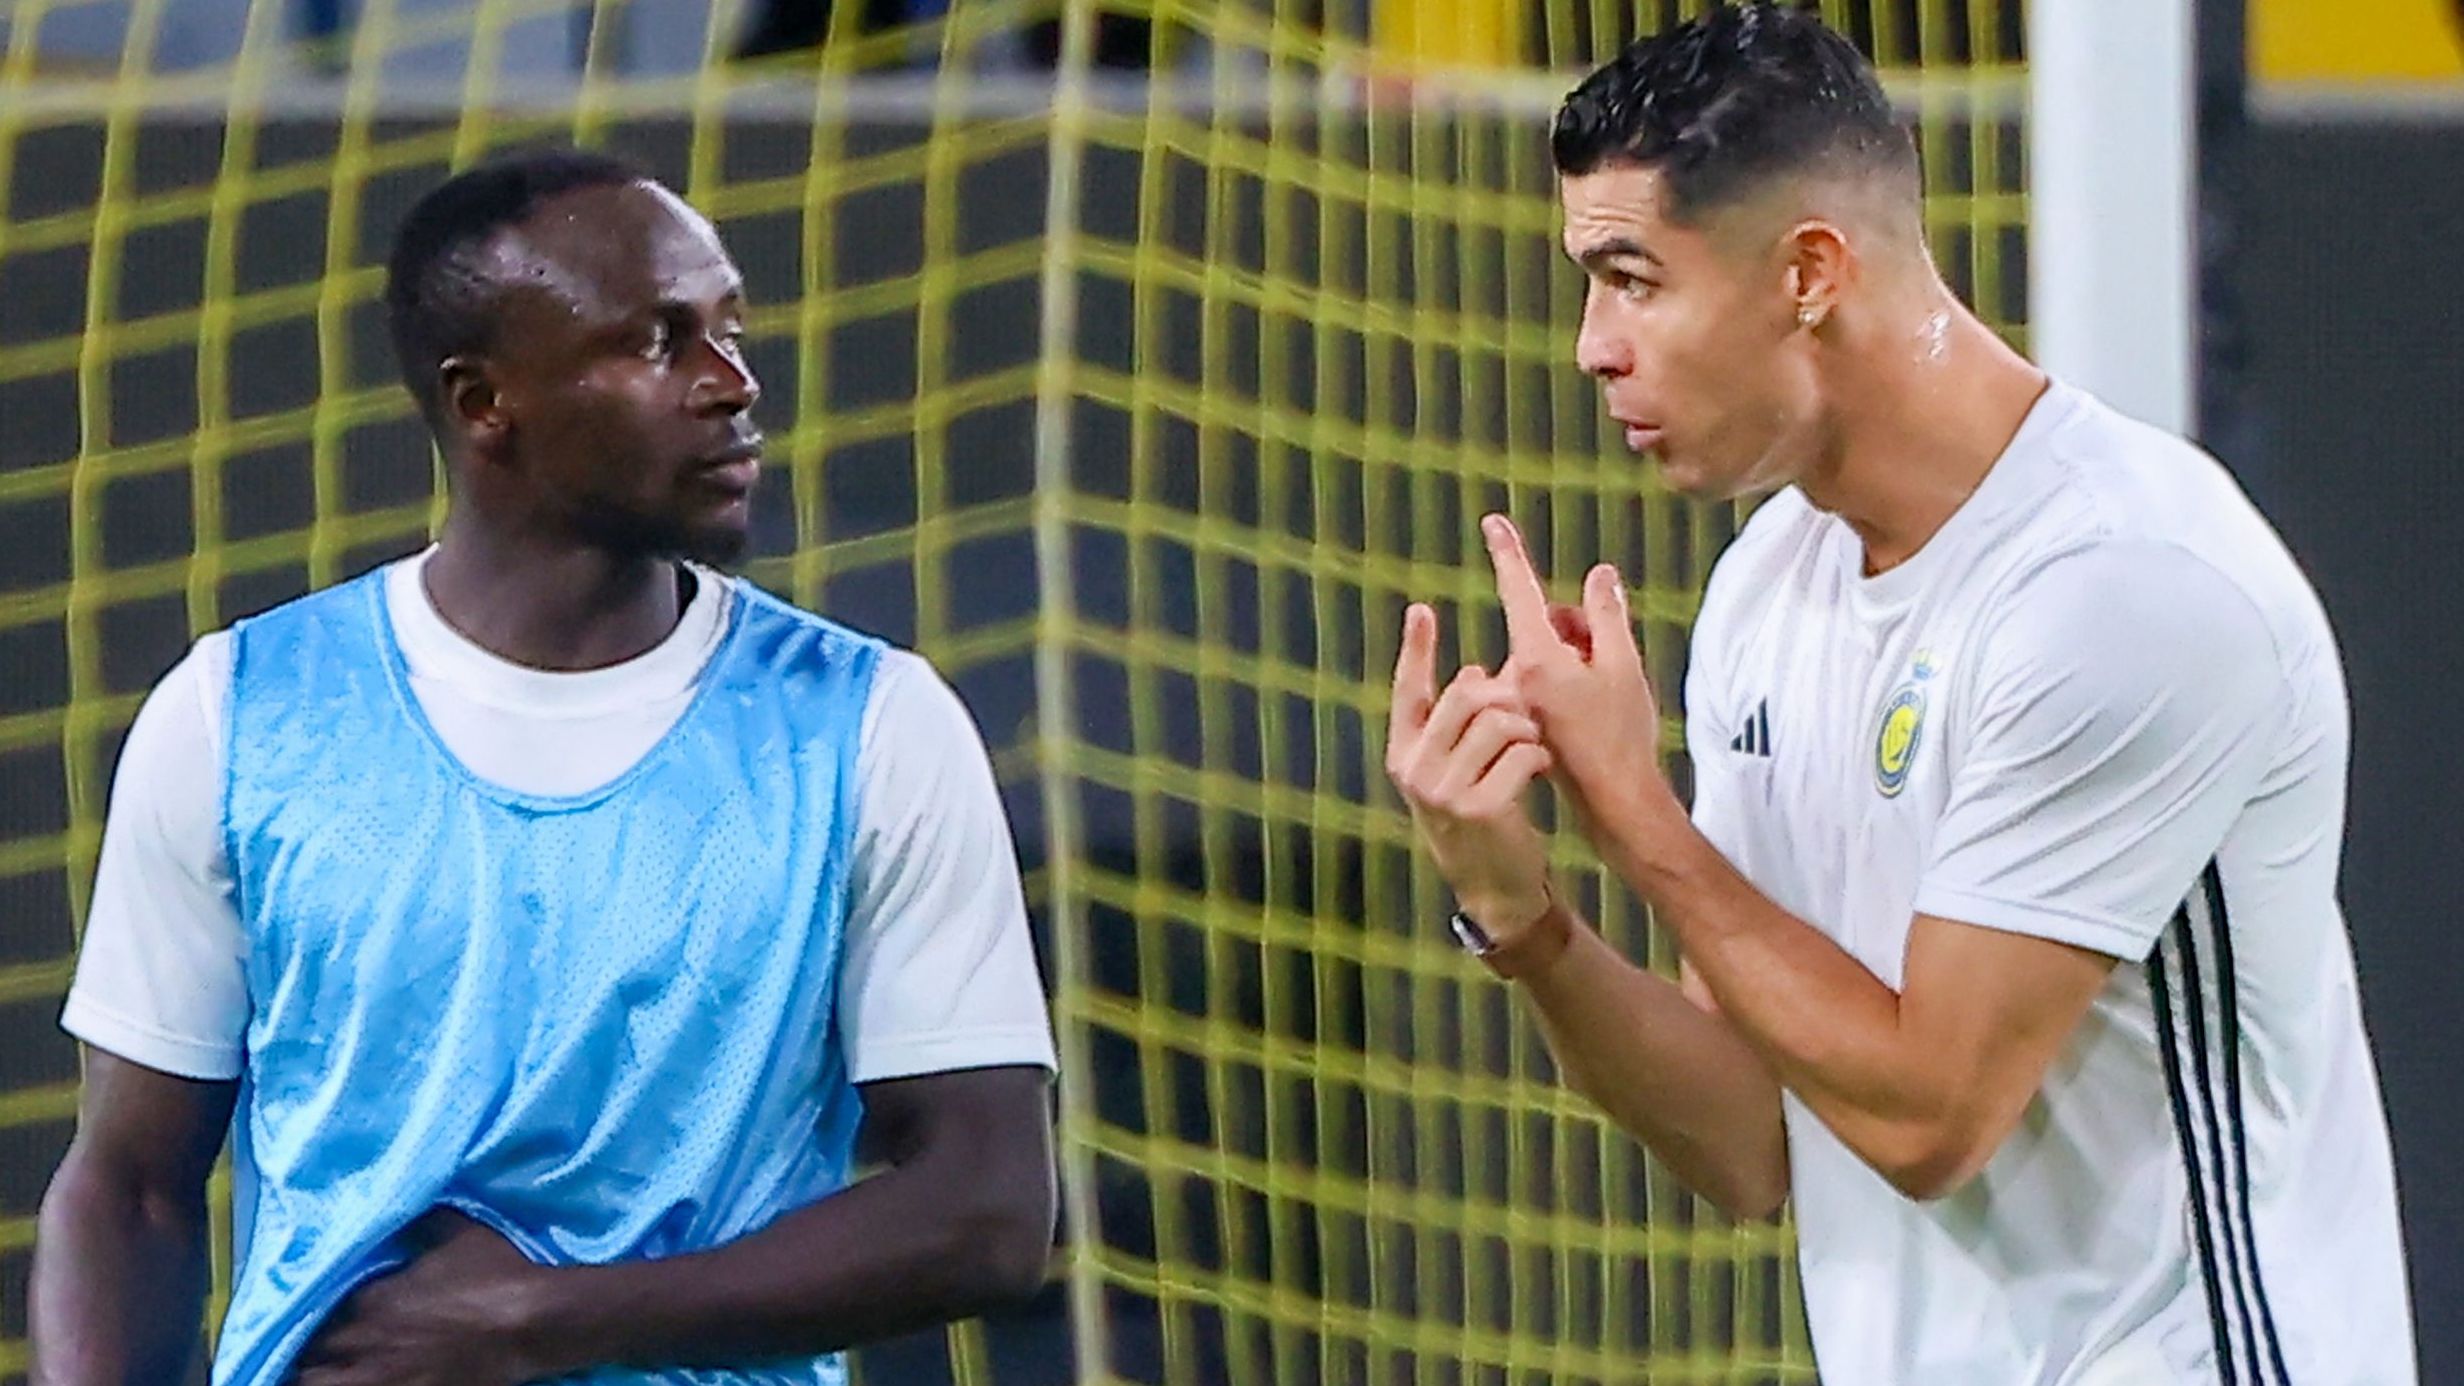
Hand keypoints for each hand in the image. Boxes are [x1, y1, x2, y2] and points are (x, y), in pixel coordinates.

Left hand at [292, 1211, 556, 1385]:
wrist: (530, 1322)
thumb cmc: (495, 1274)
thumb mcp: (458, 1232)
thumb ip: (418, 1222)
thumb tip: (398, 1200)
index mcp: (368, 1299)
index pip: (311, 1312)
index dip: (311, 1317)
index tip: (317, 1316)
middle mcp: (362, 1342)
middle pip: (307, 1358)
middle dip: (308, 1352)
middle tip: (317, 1348)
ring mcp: (380, 1378)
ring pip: (317, 1385)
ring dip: (317, 1378)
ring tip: (326, 1372)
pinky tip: (356, 1383)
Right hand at [1384, 601, 1554, 935]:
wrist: (1493, 886)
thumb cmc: (1481, 817)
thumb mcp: (1452, 772)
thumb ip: (1455, 729)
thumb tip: (1476, 673)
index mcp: (1403, 753)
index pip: (1406, 690)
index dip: (1415, 649)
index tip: (1421, 610)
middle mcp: (1414, 769)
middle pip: (1465, 695)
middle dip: (1505, 693)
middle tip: (1524, 711)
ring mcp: (1443, 791)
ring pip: (1498, 721)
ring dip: (1527, 727)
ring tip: (1532, 745)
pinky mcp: (1480, 808)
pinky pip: (1520, 753)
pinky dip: (1538, 755)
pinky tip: (1539, 769)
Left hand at [1481, 514, 1679, 833]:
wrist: (1614, 801)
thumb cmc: (1622, 733)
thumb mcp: (1624, 665)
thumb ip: (1607, 614)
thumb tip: (1599, 573)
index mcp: (1536, 659)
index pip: (1520, 591)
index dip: (1509, 553)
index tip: (1491, 522)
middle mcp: (1518, 677)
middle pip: (1544, 622)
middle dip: (1576, 627)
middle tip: (1607, 660)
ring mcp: (1520, 700)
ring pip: (1547, 651)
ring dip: (1575, 656)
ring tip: (1603, 694)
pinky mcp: (1526, 718)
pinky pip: (1544, 678)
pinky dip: (1568, 679)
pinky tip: (1590, 708)